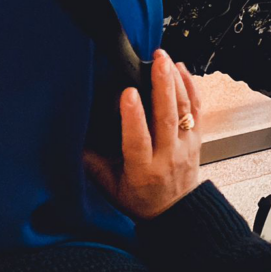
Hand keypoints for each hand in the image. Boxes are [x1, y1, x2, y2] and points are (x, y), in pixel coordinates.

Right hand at [84, 49, 202, 219]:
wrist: (175, 211)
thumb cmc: (140, 199)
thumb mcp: (110, 187)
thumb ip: (93, 163)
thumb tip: (74, 138)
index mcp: (143, 169)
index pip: (138, 139)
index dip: (132, 115)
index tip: (126, 92)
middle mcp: (167, 155)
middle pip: (166, 117)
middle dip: (161, 86)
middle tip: (156, 61)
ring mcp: (185, 145)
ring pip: (183, 109)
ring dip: (175, 81)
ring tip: (166, 60)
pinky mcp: (196, 137)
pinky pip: (196, 109)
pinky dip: (190, 86)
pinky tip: (182, 69)